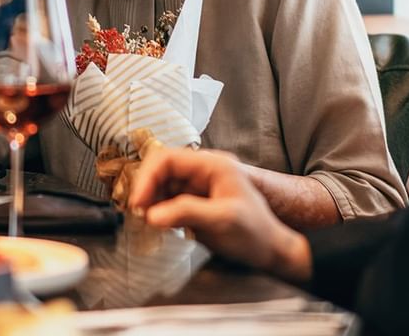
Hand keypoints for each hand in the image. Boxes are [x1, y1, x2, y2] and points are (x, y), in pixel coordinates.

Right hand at [130, 148, 312, 283]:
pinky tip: (157, 223)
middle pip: (161, 169)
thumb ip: (187, 213)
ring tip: (147, 220)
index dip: (148, 177)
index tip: (138, 201)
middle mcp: (203, 170)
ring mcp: (197, 186)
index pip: (168, 159)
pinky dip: (157, 209)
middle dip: (146, 188)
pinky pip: (166, 198)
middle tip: (139, 213)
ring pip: (161, 184)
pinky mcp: (193, 201)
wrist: (270, 251)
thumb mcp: (223, 221)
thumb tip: (152, 215)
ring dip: (150, 199)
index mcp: (213, 164)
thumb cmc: (255, 232)